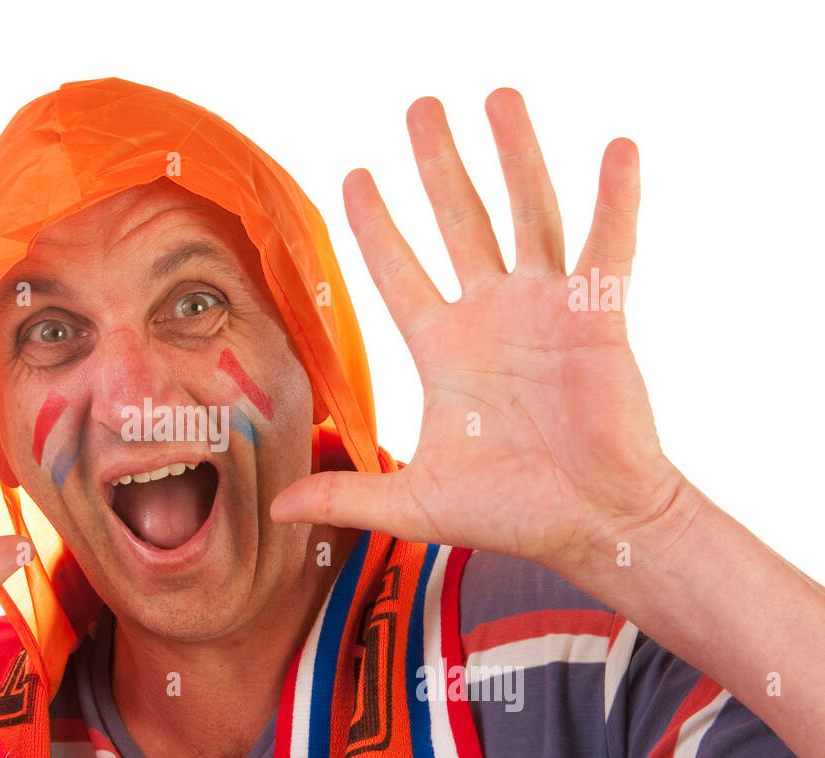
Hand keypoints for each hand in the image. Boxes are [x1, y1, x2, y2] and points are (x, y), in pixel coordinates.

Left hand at [272, 89, 691, 573]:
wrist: (595, 526)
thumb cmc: (512, 512)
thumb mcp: (414, 504)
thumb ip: (345, 497)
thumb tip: (274, 510)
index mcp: (444, 349)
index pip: (397, 272)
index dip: (374, 225)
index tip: (352, 177)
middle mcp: (491, 317)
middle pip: (458, 221)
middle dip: (437, 164)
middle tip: (420, 107)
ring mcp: (546, 311)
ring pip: (527, 214)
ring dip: (515, 155)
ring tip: (497, 96)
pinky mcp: (598, 317)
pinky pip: (608, 247)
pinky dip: (616, 200)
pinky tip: (617, 148)